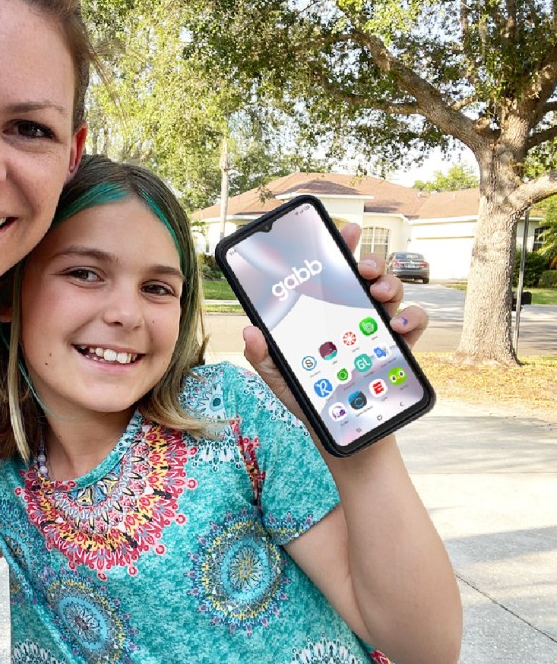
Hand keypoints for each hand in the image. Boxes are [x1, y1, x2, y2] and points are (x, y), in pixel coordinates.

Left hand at [242, 222, 428, 424]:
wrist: (344, 435)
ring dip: (389, 284)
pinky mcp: (401, 349)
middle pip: (367, 276)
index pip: (333, 273)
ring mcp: (379, 330)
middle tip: (360, 268)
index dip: (342, 247)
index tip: (346, 230)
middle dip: (369, 261)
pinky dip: (411, 317)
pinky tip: (396, 325)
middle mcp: (354, 315)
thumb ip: (262, 356)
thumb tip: (250, 330)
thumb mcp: (279, 377)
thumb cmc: (310, 400)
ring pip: (393, 291)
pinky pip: (415, 322)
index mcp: (325, 313)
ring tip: (376, 293)